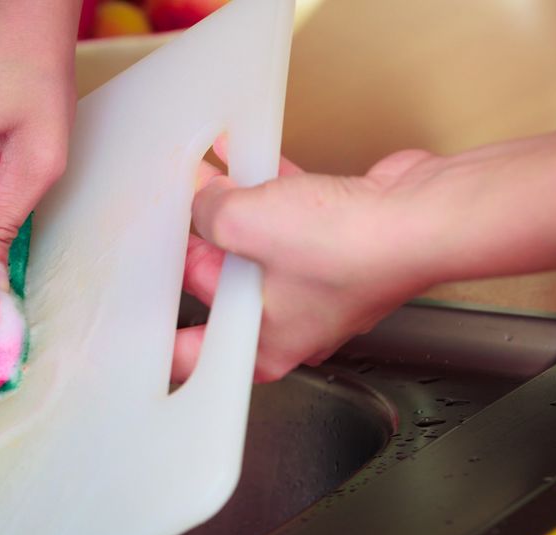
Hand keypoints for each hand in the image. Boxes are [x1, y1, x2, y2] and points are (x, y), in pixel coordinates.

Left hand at [173, 139, 442, 381]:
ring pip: (255, 248)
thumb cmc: (350, 248)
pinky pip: (289, 217)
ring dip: (230, 211)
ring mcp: (315, 282)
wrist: (422, 217)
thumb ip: (207, 214)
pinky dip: (269, 191)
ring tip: (199, 180)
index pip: (191, 354)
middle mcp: (289, 322)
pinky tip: (246, 158)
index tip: (133, 320)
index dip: (158, 336)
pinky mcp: (338, 243)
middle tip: (167, 220)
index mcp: (261, 346)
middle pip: (219, 288)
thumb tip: (203, 199)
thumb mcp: (243, 223)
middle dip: (195, 248)